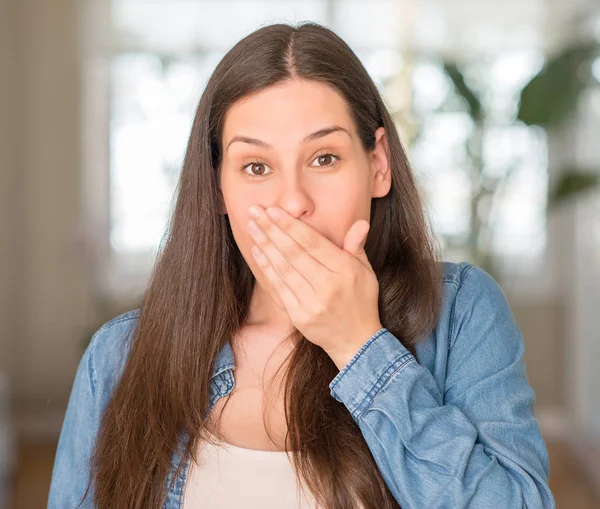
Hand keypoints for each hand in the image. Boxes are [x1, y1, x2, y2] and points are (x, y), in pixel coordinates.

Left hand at [247, 205, 382, 369]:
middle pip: (294, 253)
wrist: (356, 342)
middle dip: (272, 230)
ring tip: (252, 228)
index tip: (273, 210)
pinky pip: (279, 288)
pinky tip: (257, 253)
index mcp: (345, 271)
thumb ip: (356, 247)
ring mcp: (312, 303)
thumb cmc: (361, 301)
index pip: (313, 243)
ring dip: (265, 246)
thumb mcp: (366, 272)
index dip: (291, 225)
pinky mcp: (299, 317)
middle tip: (255, 212)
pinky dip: (267, 269)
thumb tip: (360, 223)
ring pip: (283, 269)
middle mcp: (327, 286)